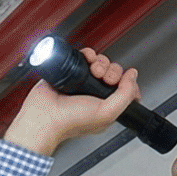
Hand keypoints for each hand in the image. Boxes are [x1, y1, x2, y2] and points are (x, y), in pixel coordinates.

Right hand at [3, 47, 137, 157]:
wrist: (44, 115)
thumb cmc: (70, 121)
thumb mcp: (107, 113)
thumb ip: (126, 95)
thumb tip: (132, 76)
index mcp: (106, 107)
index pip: (125, 88)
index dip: (128, 82)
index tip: (124, 82)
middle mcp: (95, 94)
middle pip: (114, 73)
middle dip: (113, 72)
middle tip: (104, 79)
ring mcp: (83, 83)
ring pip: (101, 63)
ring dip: (100, 63)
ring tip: (92, 71)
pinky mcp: (71, 72)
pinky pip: (85, 57)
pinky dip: (88, 54)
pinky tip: (86, 61)